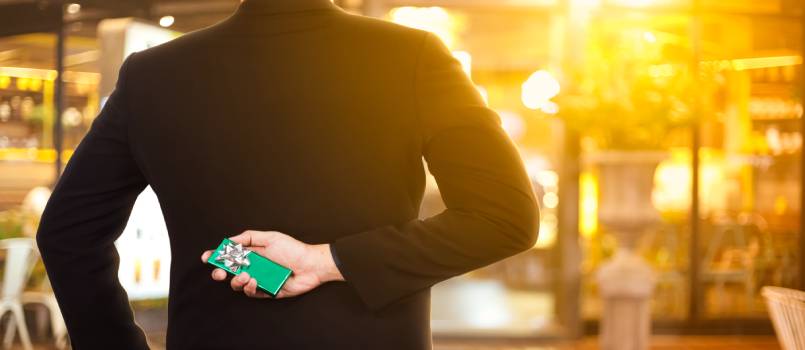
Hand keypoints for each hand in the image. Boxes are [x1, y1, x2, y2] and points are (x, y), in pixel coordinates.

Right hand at [201, 230, 343, 298]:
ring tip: (246, 275)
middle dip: (220, 272)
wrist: (311, 265)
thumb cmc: (293, 250)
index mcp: (252, 253)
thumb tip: (230, 241)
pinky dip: (249, 287)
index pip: (230, 255)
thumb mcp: (270, 238)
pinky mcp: (266, 291)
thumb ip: (249, 238)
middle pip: (229, 271)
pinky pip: (251, 292)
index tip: (207, 257)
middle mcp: (253, 266)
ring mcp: (259, 279)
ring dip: (237, 280)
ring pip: (238, 283)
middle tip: (219, 273)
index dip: (217, 256)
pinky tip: (254, 281)